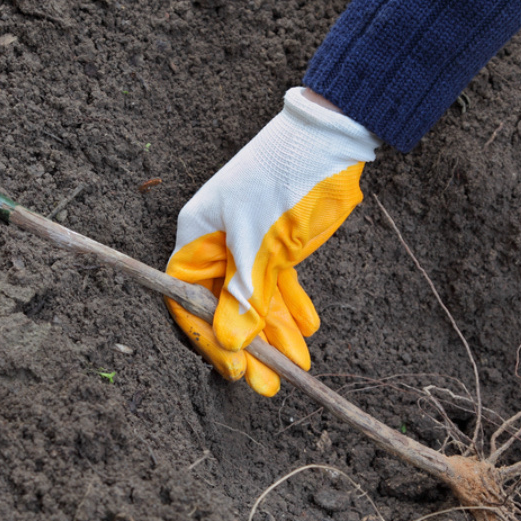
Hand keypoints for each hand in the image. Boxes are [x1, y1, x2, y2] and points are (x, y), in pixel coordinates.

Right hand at [166, 87, 379, 395]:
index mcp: (198, 234)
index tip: (236, 367)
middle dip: (249, 346)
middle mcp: (218, 241)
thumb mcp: (264, 242)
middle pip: (224, 306)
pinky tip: (307, 330)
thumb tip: (231, 344)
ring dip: (275, 333)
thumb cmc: (286, 178)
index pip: (189, 298)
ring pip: (256, 299)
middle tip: (269, 385)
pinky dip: (291, 306)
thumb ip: (247, 295)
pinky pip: (278, 284)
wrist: (331, 136)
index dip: (209, 337)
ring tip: (297, 366)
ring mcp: (249, 242)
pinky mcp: (278, 242)